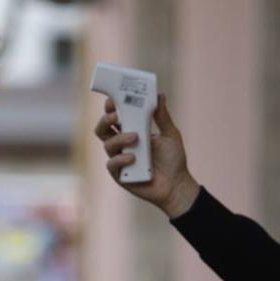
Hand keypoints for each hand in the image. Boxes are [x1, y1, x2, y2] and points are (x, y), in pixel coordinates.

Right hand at [94, 94, 200, 218]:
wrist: (177, 185)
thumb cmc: (173, 160)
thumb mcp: (170, 134)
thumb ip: (162, 116)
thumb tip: (159, 95)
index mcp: (131, 131)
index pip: (114, 117)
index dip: (110, 107)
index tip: (112, 99)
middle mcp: (122, 145)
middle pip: (102, 128)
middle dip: (106, 119)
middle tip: (117, 115)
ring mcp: (119, 159)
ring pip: (107, 144)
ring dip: (119, 138)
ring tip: (135, 137)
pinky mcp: (120, 175)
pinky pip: (112, 164)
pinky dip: (121, 159)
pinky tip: (133, 158)